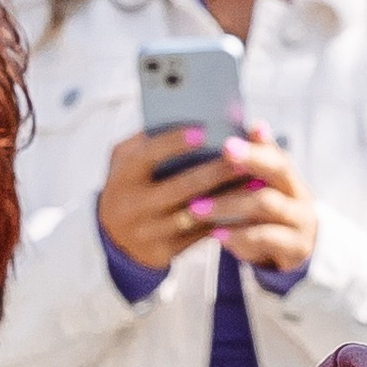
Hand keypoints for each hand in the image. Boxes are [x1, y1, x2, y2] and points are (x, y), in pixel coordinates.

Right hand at [96, 121, 317, 276]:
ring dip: (228, 197)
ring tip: (254, 179)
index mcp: (123, 176)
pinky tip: (246, 204)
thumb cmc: (129, 184)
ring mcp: (148, 231)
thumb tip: (187, 115)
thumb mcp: (125, 160)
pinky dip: (225, 219)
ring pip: (195, 214)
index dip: (174, 142)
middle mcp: (133, 205)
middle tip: (246, 156)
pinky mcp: (165, 251)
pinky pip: (200, 235)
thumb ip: (147, 140)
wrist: (113, 237)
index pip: (147, 156)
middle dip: (215, 172)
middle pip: (180, 188)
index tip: (204, 130)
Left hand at [200, 126, 320, 272]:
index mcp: (287, 176)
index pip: (273, 150)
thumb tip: (240, 129)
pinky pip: (266, 237)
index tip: (231, 136)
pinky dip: (239, 235)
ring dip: (229, 203)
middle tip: (222, 151)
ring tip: (197, 207)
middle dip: (250, 158)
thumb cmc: (270, 217)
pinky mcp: (295, 247)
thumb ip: (250, 167)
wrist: (300, 254)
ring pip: (267, 203)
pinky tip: (216, 234)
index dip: (256, 143)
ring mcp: (300, 220)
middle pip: (278, 168)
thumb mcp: (262, 192)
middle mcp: (299, 193)